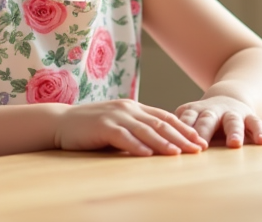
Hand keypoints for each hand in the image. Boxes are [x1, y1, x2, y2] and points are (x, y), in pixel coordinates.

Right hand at [54, 99, 206, 155]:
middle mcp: (128, 109)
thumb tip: (162, 142)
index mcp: (134, 107)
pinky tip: (147, 154)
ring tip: (178, 153)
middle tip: (198, 149)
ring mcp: (115, 116)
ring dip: (163, 142)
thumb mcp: (119, 123)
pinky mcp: (102, 127)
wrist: (61, 122)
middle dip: (181, 137)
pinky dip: (136, 146)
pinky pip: (123, 137)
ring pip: (145, 130)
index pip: (165, 117)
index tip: (200, 140)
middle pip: (160, 123)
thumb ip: (137, 128)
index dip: (184, 128)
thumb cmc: (92, 127)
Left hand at [176, 96, 261, 147]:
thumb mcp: (188, 117)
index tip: (177, 144)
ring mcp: (232, 112)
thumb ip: (174, 129)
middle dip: (204, 131)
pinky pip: (255, 122)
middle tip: (202, 146)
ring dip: (233, 131)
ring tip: (234, 144)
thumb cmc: (203, 116)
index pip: (186, 118)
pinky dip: (259, 131)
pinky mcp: (249, 116)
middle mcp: (213, 110)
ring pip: (232, 121)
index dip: (182, 130)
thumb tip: (146, 143)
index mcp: (194, 110)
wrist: (231, 96)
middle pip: (207, 119)